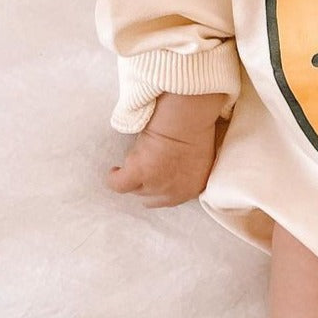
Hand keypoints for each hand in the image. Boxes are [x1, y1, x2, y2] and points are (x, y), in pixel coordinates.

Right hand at [107, 93, 224, 207]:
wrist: (189, 117)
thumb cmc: (198, 126)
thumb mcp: (203, 157)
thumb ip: (190, 171)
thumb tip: (180, 169)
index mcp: (192, 188)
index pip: (170, 199)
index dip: (160, 190)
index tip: (155, 180)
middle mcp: (173, 192)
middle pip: (150, 196)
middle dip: (146, 184)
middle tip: (144, 169)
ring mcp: (155, 184)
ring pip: (135, 188)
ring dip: (133, 176)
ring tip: (131, 163)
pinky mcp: (139, 172)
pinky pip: (118, 184)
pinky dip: (114, 178)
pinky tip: (114, 171)